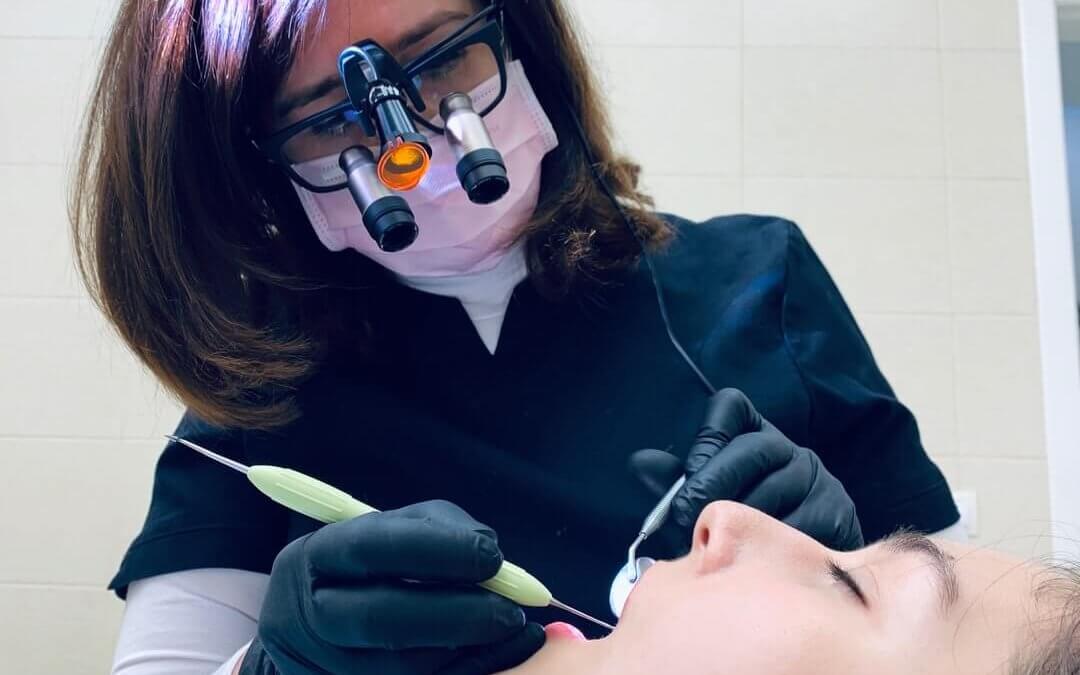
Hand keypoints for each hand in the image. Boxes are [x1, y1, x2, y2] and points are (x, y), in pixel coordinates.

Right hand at [237, 500, 544, 674]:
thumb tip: (489, 552)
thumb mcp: (396, 529)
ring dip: (468, 650)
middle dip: (456, 615)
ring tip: (513, 630)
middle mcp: (310, 615)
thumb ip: (440, 528)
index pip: (372, 549)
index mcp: (317, 557)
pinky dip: (466, 670)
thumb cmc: (372, 564)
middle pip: (381, 619)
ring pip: (403, 666)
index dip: (437, 552)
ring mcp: (326, 664)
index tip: (492, 557)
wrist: (318, 624)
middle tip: (511, 611)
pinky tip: (498, 653)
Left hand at [630, 389, 862, 552]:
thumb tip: (639, 464)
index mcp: (753, 434)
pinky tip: (751, 557)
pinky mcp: (838, 513)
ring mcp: (818, 480)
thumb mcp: (703, 497)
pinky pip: (802, 525)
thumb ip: (674, 481)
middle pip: (753, 449)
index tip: (689, 471)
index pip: (731, 407)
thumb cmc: (740, 529)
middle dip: (714, 482)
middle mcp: (790, 450)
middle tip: (686, 515)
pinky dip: (771, 544)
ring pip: (776, 491)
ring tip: (713, 542)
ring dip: (740, 519)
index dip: (707, 436)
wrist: (801, 568)